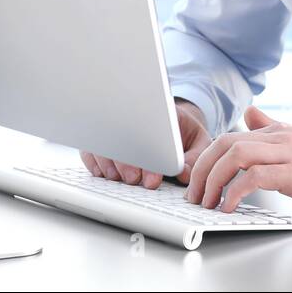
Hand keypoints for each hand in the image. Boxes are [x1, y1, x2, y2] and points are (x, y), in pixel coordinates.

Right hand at [79, 98, 210, 187]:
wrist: (172, 120)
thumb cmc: (186, 132)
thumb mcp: (200, 142)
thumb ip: (194, 158)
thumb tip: (182, 174)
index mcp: (161, 112)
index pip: (151, 130)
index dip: (151, 158)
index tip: (154, 177)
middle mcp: (135, 115)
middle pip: (122, 135)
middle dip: (127, 163)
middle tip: (135, 180)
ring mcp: (117, 125)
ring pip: (104, 142)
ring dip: (109, 163)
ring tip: (120, 179)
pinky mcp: (104, 136)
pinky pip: (91, 147)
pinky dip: (95, 161)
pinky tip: (105, 173)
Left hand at [184, 104, 291, 226]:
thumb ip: (276, 130)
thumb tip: (250, 113)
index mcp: (283, 133)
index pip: (233, 137)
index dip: (209, 158)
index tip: (199, 181)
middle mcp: (285, 138)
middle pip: (228, 142)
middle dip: (203, 168)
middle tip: (195, 193)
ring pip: (238, 154)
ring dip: (214, 179)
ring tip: (207, 201)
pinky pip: (256, 177)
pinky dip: (236, 191)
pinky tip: (230, 205)